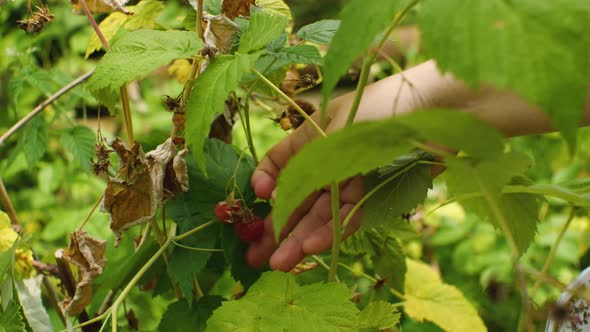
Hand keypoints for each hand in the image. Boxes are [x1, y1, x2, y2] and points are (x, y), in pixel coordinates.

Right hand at [246, 104, 365, 271]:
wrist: (434, 108)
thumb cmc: (381, 106)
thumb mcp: (338, 126)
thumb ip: (309, 163)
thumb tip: (277, 197)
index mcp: (313, 137)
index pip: (279, 163)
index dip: (266, 181)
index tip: (259, 199)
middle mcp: (327, 161)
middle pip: (296, 197)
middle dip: (276, 226)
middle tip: (256, 254)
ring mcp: (349, 180)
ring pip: (318, 214)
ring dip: (298, 238)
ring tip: (278, 263)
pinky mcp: (372, 196)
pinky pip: (346, 218)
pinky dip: (329, 233)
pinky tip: (310, 248)